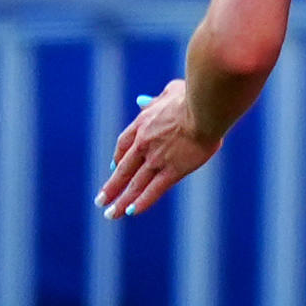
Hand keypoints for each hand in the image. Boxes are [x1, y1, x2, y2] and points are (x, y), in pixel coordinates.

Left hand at [97, 79, 220, 218]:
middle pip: (123, 169)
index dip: (118, 158)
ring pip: (135, 183)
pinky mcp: (174, 170)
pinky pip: (155, 189)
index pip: (123, 144)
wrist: (204, 108)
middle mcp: (144, 144)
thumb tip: (144, 100)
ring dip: (121, 200)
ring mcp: (157, 158)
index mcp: (142, 124)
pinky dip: (142, 202)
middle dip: (111, 187)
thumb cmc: (193, 97)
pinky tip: (131, 212)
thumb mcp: (171, 91)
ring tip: (110, 214)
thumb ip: (157, 98)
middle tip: (101, 200)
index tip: (114, 167)